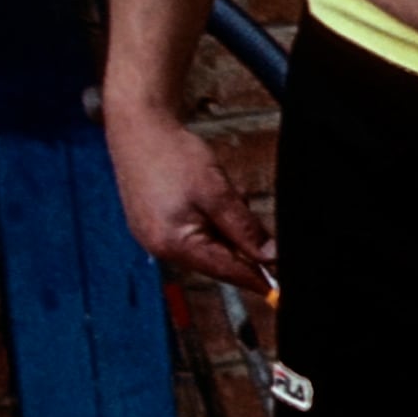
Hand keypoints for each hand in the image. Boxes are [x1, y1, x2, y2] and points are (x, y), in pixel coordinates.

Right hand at [100, 101, 271, 288]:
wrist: (138, 127)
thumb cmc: (171, 155)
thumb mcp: (218, 194)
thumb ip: (245, 230)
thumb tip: (270, 257)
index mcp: (174, 244)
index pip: (227, 272)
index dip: (258, 278)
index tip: (279, 288)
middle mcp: (160, 247)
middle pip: (218, 260)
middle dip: (239, 241)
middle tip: (237, 206)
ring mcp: (154, 236)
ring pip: (208, 244)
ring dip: (224, 225)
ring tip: (214, 191)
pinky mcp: (153, 224)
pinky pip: (193, 232)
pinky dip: (209, 218)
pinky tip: (204, 193)